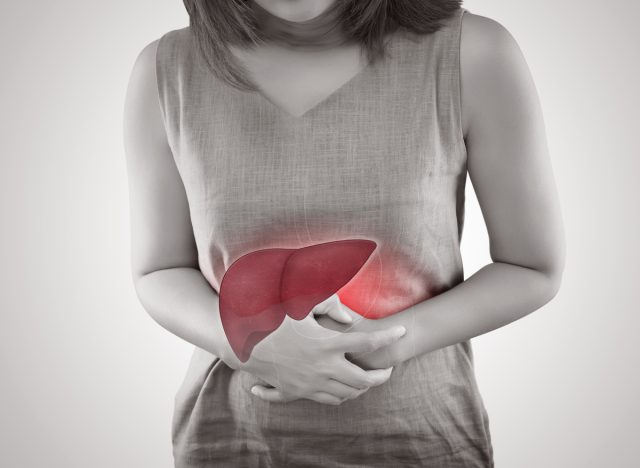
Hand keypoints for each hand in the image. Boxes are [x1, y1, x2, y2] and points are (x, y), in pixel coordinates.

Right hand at [234, 311, 406, 404]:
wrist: (242, 342)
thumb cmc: (273, 316)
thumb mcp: (300, 302)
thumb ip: (329, 305)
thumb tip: (351, 320)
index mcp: (325, 343)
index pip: (367, 341)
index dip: (388, 337)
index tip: (402, 332)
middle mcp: (321, 367)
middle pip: (362, 379)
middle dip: (381, 376)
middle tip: (389, 368)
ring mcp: (310, 383)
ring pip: (347, 394)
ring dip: (363, 388)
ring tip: (370, 378)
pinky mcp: (298, 392)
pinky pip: (327, 400)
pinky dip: (342, 396)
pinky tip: (346, 388)